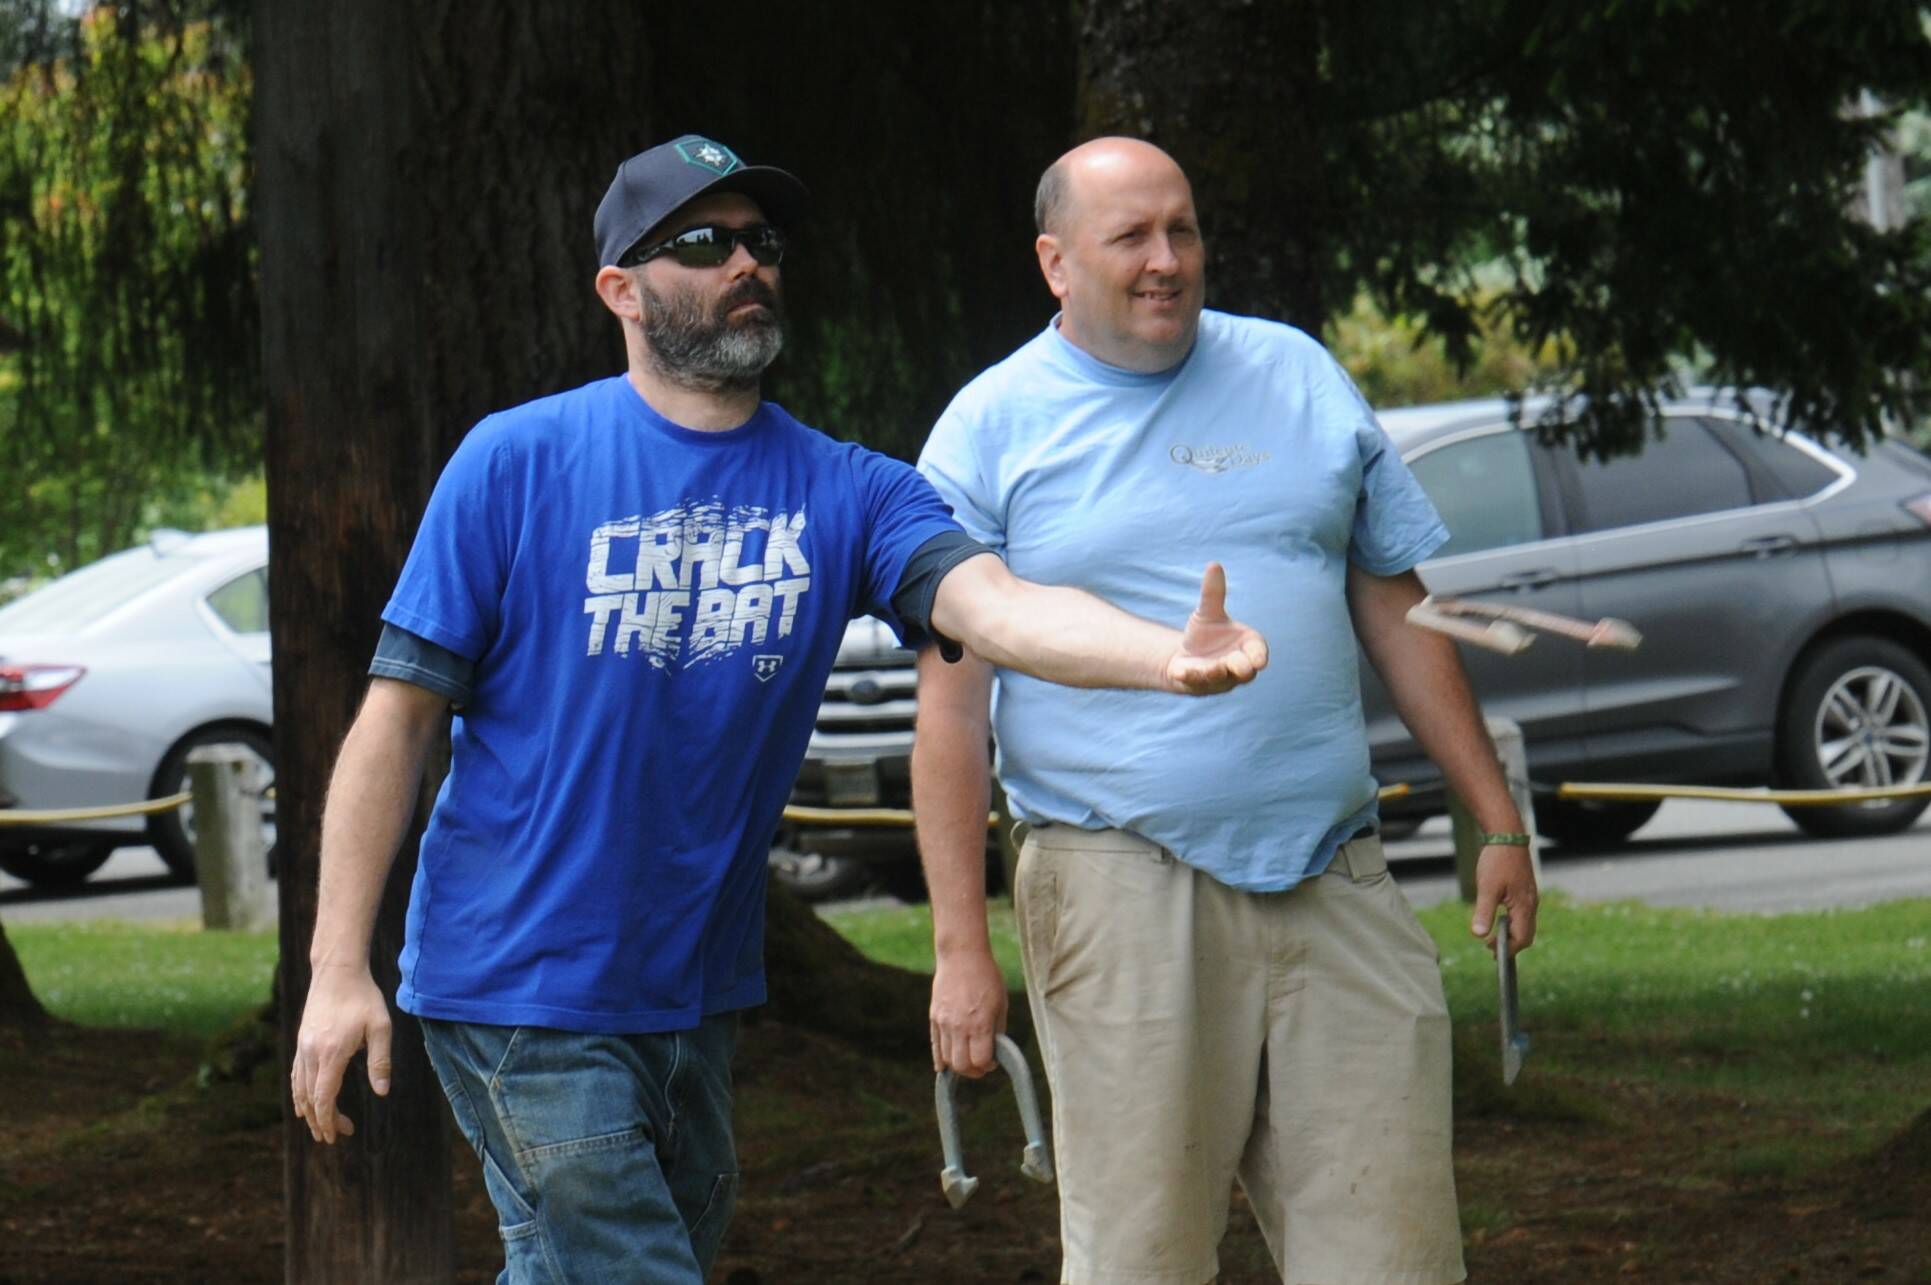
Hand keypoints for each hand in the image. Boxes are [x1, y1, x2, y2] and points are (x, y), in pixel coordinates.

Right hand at [291, 963, 392, 1143]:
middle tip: (335, 1136)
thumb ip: (380, 1061)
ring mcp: (303, 1047)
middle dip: (321, 1121)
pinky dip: (299, 1094)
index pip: (324, 1098)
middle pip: (309, 1099)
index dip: (329, 1120)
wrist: (338, 972)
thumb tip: (381, 1092)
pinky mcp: (301, 1041)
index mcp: (331, 1054)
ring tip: (320, 1127)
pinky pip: (295, 1074)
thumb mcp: (380, 1027)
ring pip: (299, 1088)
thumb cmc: (363, 997)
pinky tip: (304, 1104)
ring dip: (309, 1111)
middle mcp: (311, 1053)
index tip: (337, 1135)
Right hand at [930, 947, 1007, 1077]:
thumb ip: (997, 1031)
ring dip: (958, 1065)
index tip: (993, 1060)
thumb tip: (994, 1052)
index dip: (989, 1065)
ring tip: (968, 1059)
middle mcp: (959, 1026)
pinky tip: (944, 1066)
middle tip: (981, 1065)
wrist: (962, 955)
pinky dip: (940, 1059)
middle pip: (962, 1065)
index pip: (980, 1060)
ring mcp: (944, 1022)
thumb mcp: (1000, 1004)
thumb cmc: (987, 977)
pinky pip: (935, 1046)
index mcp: (979, 1023)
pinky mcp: (934, 1017)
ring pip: (947, 1059)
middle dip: (974, 1071)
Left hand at [1166, 562, 1269, 693]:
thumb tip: (1213, 564)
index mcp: (1246, 648)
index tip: (1259, 660)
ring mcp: (1219, 679)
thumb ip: (1213, 593)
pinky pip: (1196, 683)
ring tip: (1212, 668)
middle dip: (1241, 668)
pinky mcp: (1198, 685)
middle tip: (1238, 665)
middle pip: (1244, 671)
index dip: (1259, 656)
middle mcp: (1236, 667)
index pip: (1258, 652)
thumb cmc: (1206, 634)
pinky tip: (1180, 671)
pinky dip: (1190, 677)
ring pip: (1221, 679)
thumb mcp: (1208, 613)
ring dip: (1217, 673)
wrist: (1186, 655)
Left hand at [1470, 843, 1537, 954]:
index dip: (1507, 948)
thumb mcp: (1487, 888)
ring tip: (1492, 936)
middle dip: (1510, 944)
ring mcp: (1530, 897)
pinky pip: (1522, 914)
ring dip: (1510, 933)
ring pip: (1525, 924)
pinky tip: (1498, 918)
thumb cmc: (1497, 861)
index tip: (1489, 949)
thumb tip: (1478, 935)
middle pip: (1526, 935)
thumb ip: (1483, 912)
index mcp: (1525, 906)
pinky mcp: (1525, 891)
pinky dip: (1512, 922)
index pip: (1522, 938)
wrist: (1507, 836)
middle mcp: (1531, 904)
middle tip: (1490, 947)